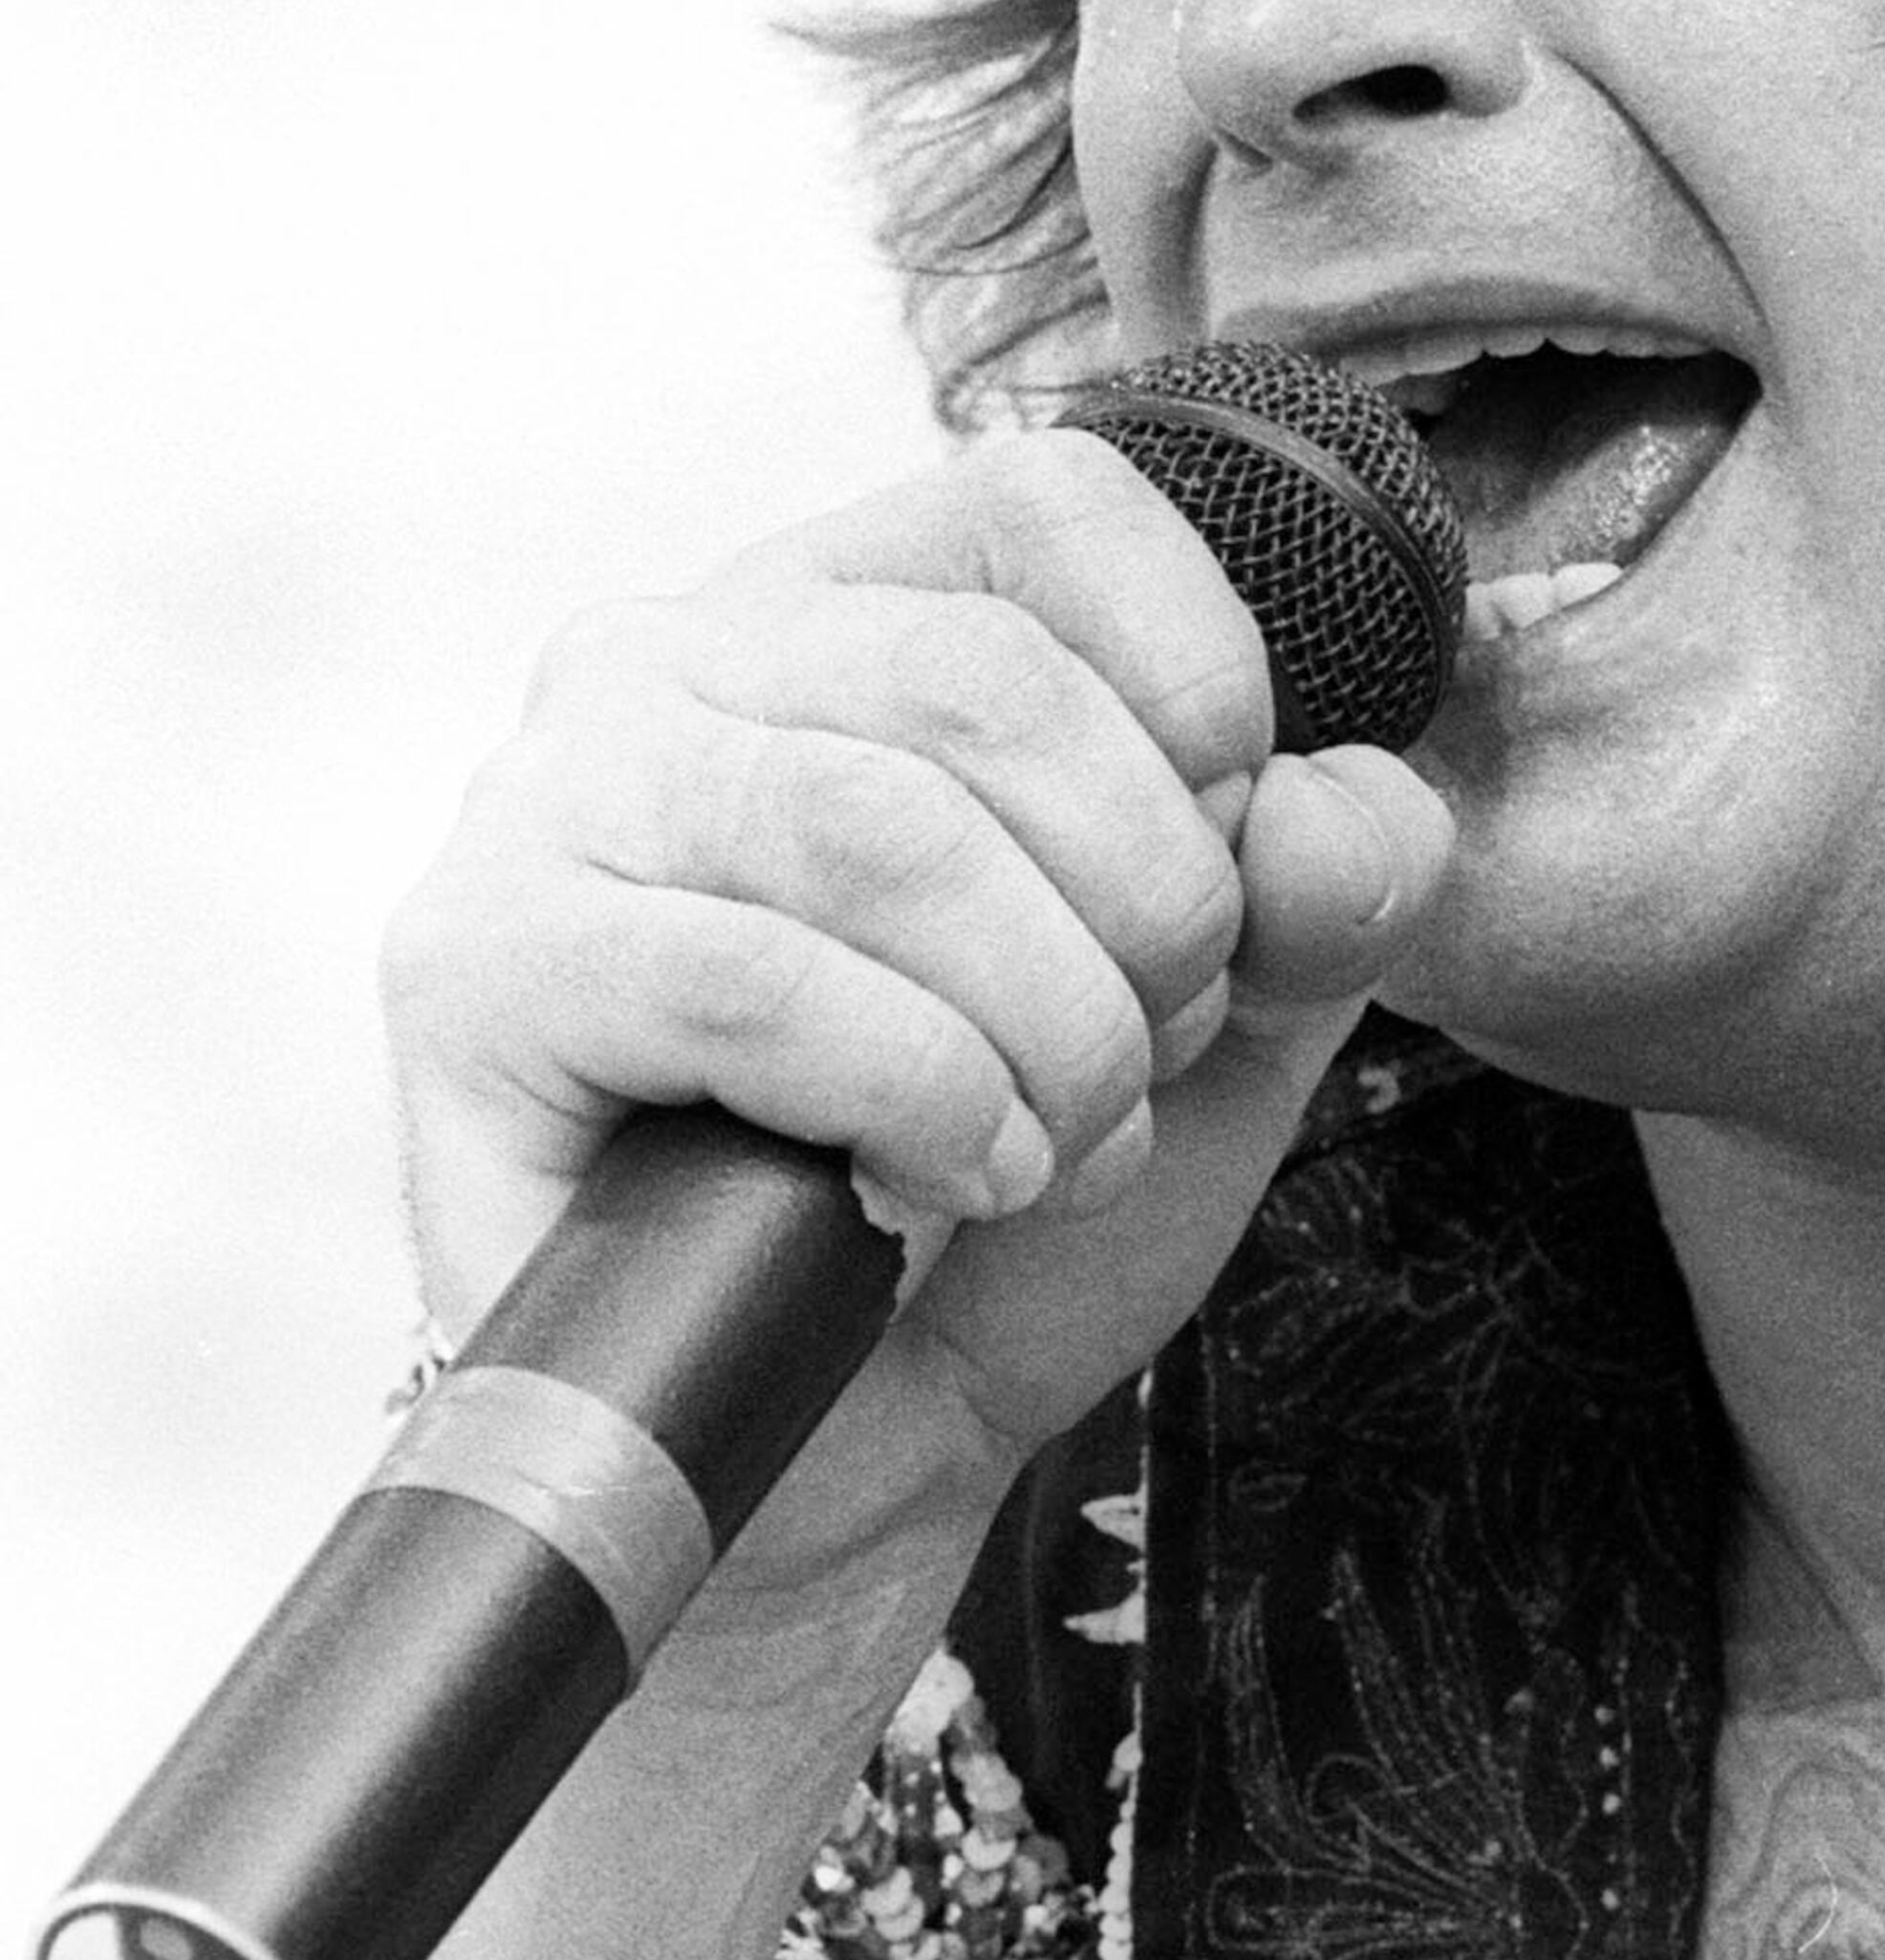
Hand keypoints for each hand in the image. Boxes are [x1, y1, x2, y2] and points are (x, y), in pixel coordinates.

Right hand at [381, 429, 1453, 1563]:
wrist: (839, 1450)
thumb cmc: (1006, 1186)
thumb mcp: (1234, 1013)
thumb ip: (1330, 882)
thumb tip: (1326, 809)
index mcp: (855, 608)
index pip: (1054, 509)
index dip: (1200, 678)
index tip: (1228, 856)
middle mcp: (680, 656)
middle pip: (990, 683)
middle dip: (1146, 904)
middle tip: (1149, 1053)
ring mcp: (557, 799)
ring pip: (879, 829)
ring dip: (1044, 1024)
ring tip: (1055, 1145)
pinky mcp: (477, 969)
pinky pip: (756, 984)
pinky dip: (914, 1099)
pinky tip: (932, 1185)